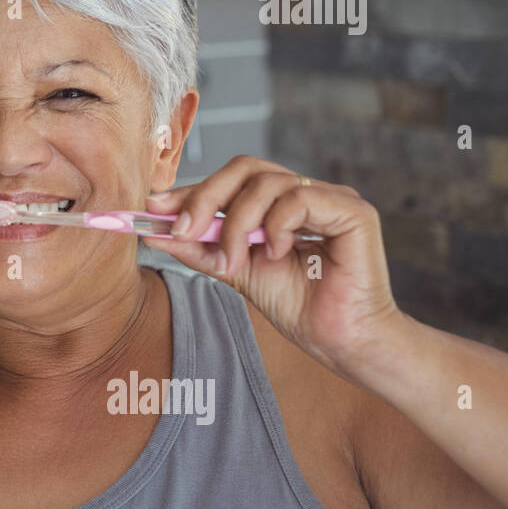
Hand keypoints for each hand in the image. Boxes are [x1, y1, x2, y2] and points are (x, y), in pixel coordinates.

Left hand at [141, 155, 403, 375]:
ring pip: (266, 182)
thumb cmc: (298, 307)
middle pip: (245, 168)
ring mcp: (331, 197)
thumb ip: (201, 248)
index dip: (191, 191)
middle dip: (205, 196)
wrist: (339, 341)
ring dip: (238, 223)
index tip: (154, 208)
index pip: (230, 180)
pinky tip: (278, 253)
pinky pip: (299, 197)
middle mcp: (305, 192)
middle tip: (183, 229)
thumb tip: (156, 231)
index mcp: (279, 203)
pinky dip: (277, 225)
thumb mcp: (235, 271)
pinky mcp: (353, 210)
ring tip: (235, 260)